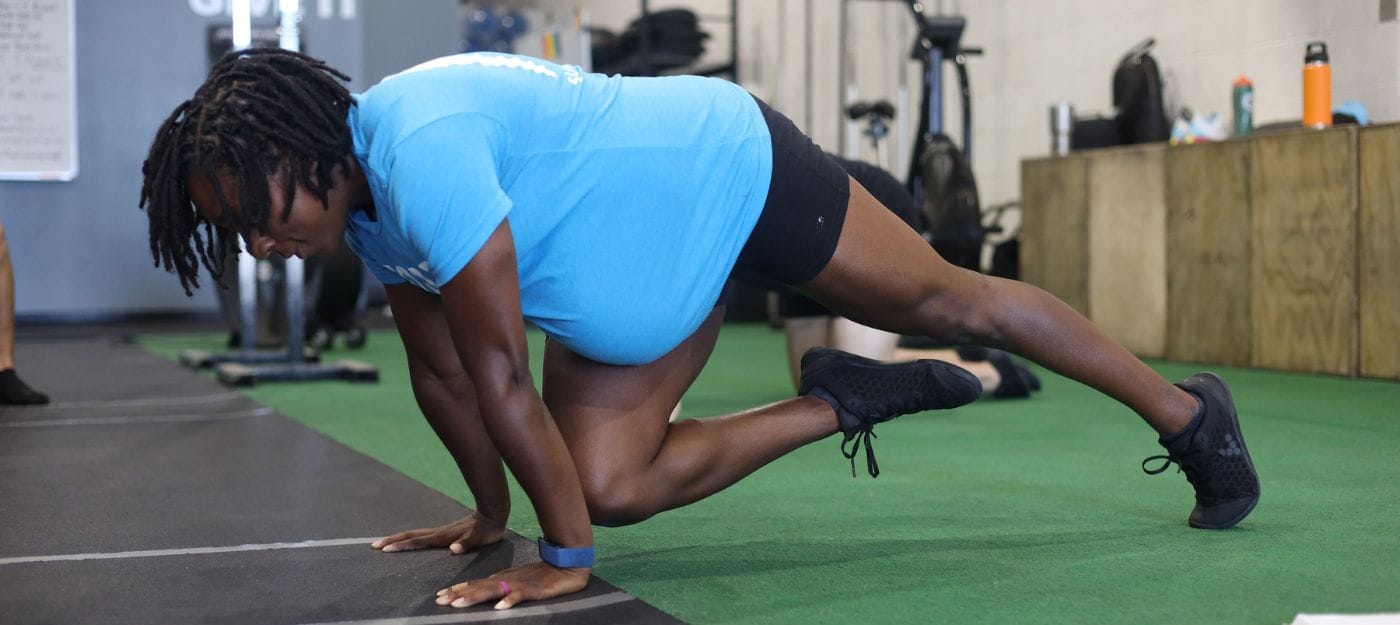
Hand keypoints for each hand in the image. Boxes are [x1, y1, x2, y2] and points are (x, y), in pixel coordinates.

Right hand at [370, 512, 506, 553]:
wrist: (493, 512)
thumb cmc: (487, 529)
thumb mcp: (480, 538)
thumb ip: (467, 544)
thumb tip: (454, 550)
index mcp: (443, 537)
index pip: (418, 541)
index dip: (402, 546)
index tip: (386, 549)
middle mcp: (439, 533)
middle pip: (410, 536)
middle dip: (392, 541)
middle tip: (374, 546)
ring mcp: (440, 532)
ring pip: (414, 534)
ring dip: (398, 539)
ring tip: (383, 543)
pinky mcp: (444, 532)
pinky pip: (422, 536)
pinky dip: (410, 539)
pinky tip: (408, 542)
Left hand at [435, 561, 589, 609]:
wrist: (566, 563)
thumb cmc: (541, 573)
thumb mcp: (515, 578)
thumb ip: (498, 583)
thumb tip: (477, 589)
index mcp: (501, 578)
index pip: (475, 584)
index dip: (457, 590)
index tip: (439, 596)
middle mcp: (507, 580)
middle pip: (479, 587)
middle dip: (459, 594)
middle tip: (440, 601)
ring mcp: (520, 584)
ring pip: (494, 590)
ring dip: (476, 597)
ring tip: (460, 604)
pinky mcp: (535, 590)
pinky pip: (521, 596)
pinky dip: (510, 600)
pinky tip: (500, 607)